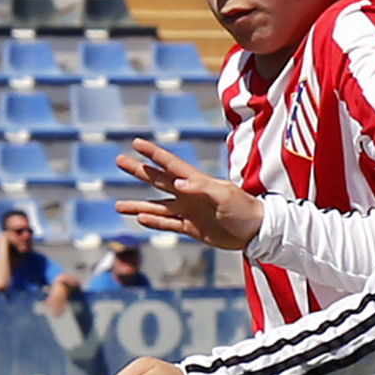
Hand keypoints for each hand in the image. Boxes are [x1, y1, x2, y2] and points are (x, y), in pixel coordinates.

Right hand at [113, 138, 261, 248]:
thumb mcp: (225, 195)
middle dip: (139, 171)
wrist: (256, 231)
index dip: (153, 153)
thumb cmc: (244, 209)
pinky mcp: (192, 228)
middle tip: (119, 160)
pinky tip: (140, 219)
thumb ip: (201, 188)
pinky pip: (168, 224)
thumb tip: (178, 183)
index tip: (136, 142)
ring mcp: (189, 211)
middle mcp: (189, 194)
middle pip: (158, 180)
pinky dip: (154, 222)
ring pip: (157, 207)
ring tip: (118, 205)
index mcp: (196, 181)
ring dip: (138, 205)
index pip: (170, 164)